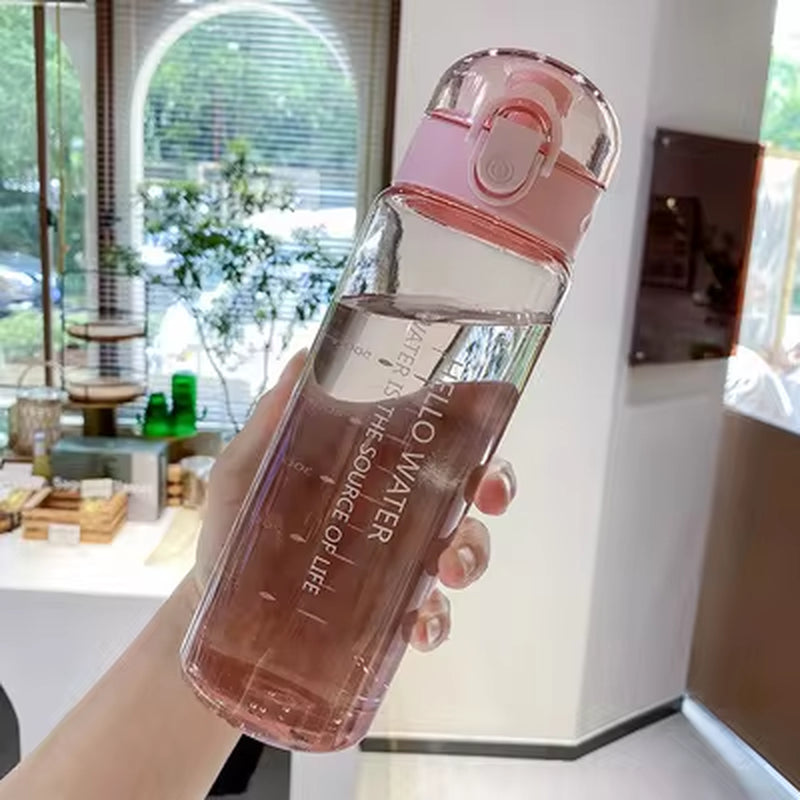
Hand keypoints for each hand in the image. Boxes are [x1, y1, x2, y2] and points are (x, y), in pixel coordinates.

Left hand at [196, 350, 515, 651]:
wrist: (215, 612)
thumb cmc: (233, 531)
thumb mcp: (243, 471)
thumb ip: (271, 422)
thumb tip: (304, 358)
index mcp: (372, 468)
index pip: (436, 434)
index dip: (475, 417)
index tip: (495, 405)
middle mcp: (398, 511)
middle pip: (469, 488)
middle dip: (495, 484)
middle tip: (489, 493)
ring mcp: (400, 566)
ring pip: (463, 549)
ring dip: (473, 554)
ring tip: (449, 570)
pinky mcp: (391, 618)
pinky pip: (433, 617)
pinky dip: (438, 621)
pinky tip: (419, 624)